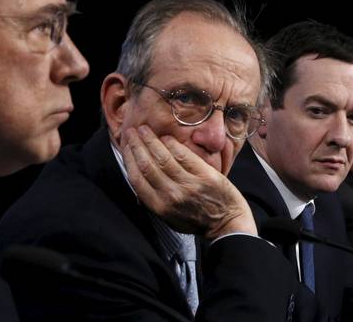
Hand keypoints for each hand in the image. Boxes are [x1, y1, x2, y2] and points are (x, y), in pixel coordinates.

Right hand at [121, 125, 256, 238]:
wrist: (226, 223)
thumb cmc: (196, 220)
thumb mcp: (169, 218)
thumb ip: (153, 201)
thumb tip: (137, 179)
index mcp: (159, 207)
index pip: (137, 178)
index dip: (129, 159)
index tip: (125, 146)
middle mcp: (172, 195)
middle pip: (148, 165)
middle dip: (137, 145)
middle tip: (131, 131)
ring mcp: (189, 185)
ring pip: (164, 158)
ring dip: (151, 141)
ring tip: (144, 129)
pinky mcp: (205, 176)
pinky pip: (184, 156)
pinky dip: (173, 144)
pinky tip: (166, 137)